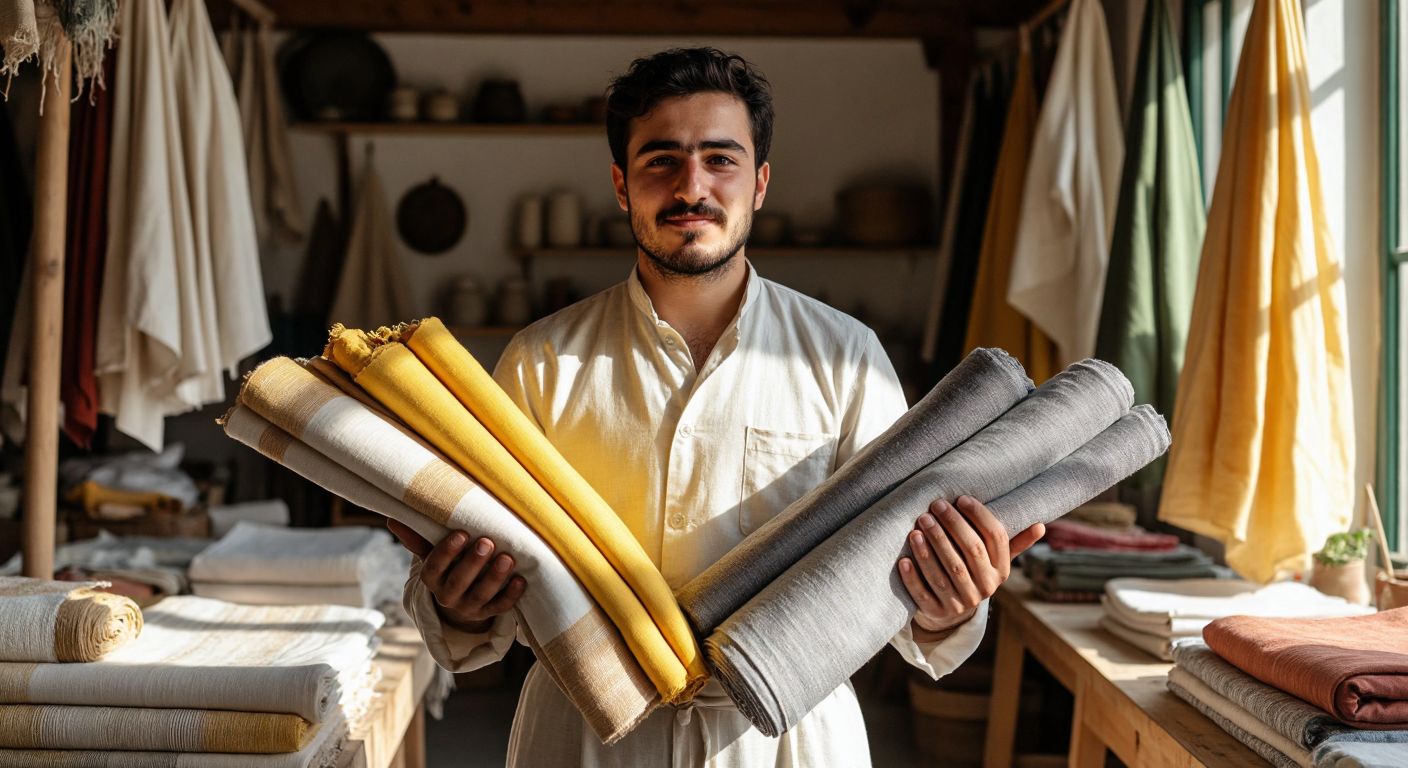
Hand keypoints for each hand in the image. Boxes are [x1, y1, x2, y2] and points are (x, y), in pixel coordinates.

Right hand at [387, 519, 526, 632]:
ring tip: (508, 558)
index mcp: (432, 579)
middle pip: (458, 583)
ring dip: (494, 578)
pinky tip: (521, 580)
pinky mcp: (488, 613)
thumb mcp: (432, 552)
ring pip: (480, 596)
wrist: (462, 595)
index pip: (434, 568)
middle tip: (487, 542)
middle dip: (473, 563)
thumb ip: (417, 538)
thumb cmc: (448, 564)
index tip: (462, 533)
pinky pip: (499, 608)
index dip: (447, 552)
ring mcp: (468, 607)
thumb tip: (392, 520)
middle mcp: (447, 596)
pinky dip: (511, 596)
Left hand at [897, 496, 1044, 637]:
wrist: (951, 611)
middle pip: (970, 552)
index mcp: (1001, 570)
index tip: (961, 498)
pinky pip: (924, 595)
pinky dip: (913, 578)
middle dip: (951, 527)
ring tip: (917, 527)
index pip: (996, 538)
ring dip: (929, 549)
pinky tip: (904, 560)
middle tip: (934, 507)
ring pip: (945, 573)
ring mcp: (961, 602)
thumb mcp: (994, 560)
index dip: (979, 516)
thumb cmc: (972, 571)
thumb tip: (1041, 525)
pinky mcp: (938, 612)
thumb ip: (1013, 542)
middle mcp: (985, 587)